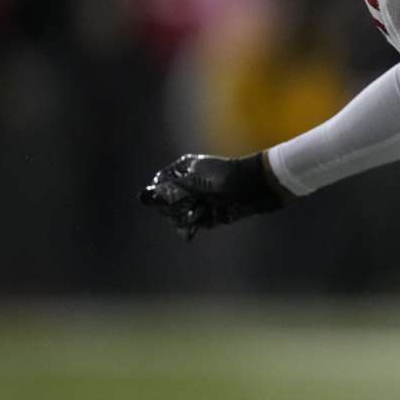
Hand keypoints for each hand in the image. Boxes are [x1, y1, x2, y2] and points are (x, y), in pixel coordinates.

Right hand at [139, 153, 288, 240]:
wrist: (255, 187)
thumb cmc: (225, 178)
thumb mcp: (194, 183)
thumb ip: (169, 191)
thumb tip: (143, 197)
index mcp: (182, 170)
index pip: (158, 186)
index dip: (161, 196)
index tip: (172, 198)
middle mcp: (187, 185)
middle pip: (166, 204)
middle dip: (176, 209)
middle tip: (193, 204)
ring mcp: (198, 199)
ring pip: (178, 217)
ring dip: (186, 218)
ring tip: (201, 212)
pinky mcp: (208, 214)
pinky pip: (192, 225)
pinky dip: (194, 226)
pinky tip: (196, 229)